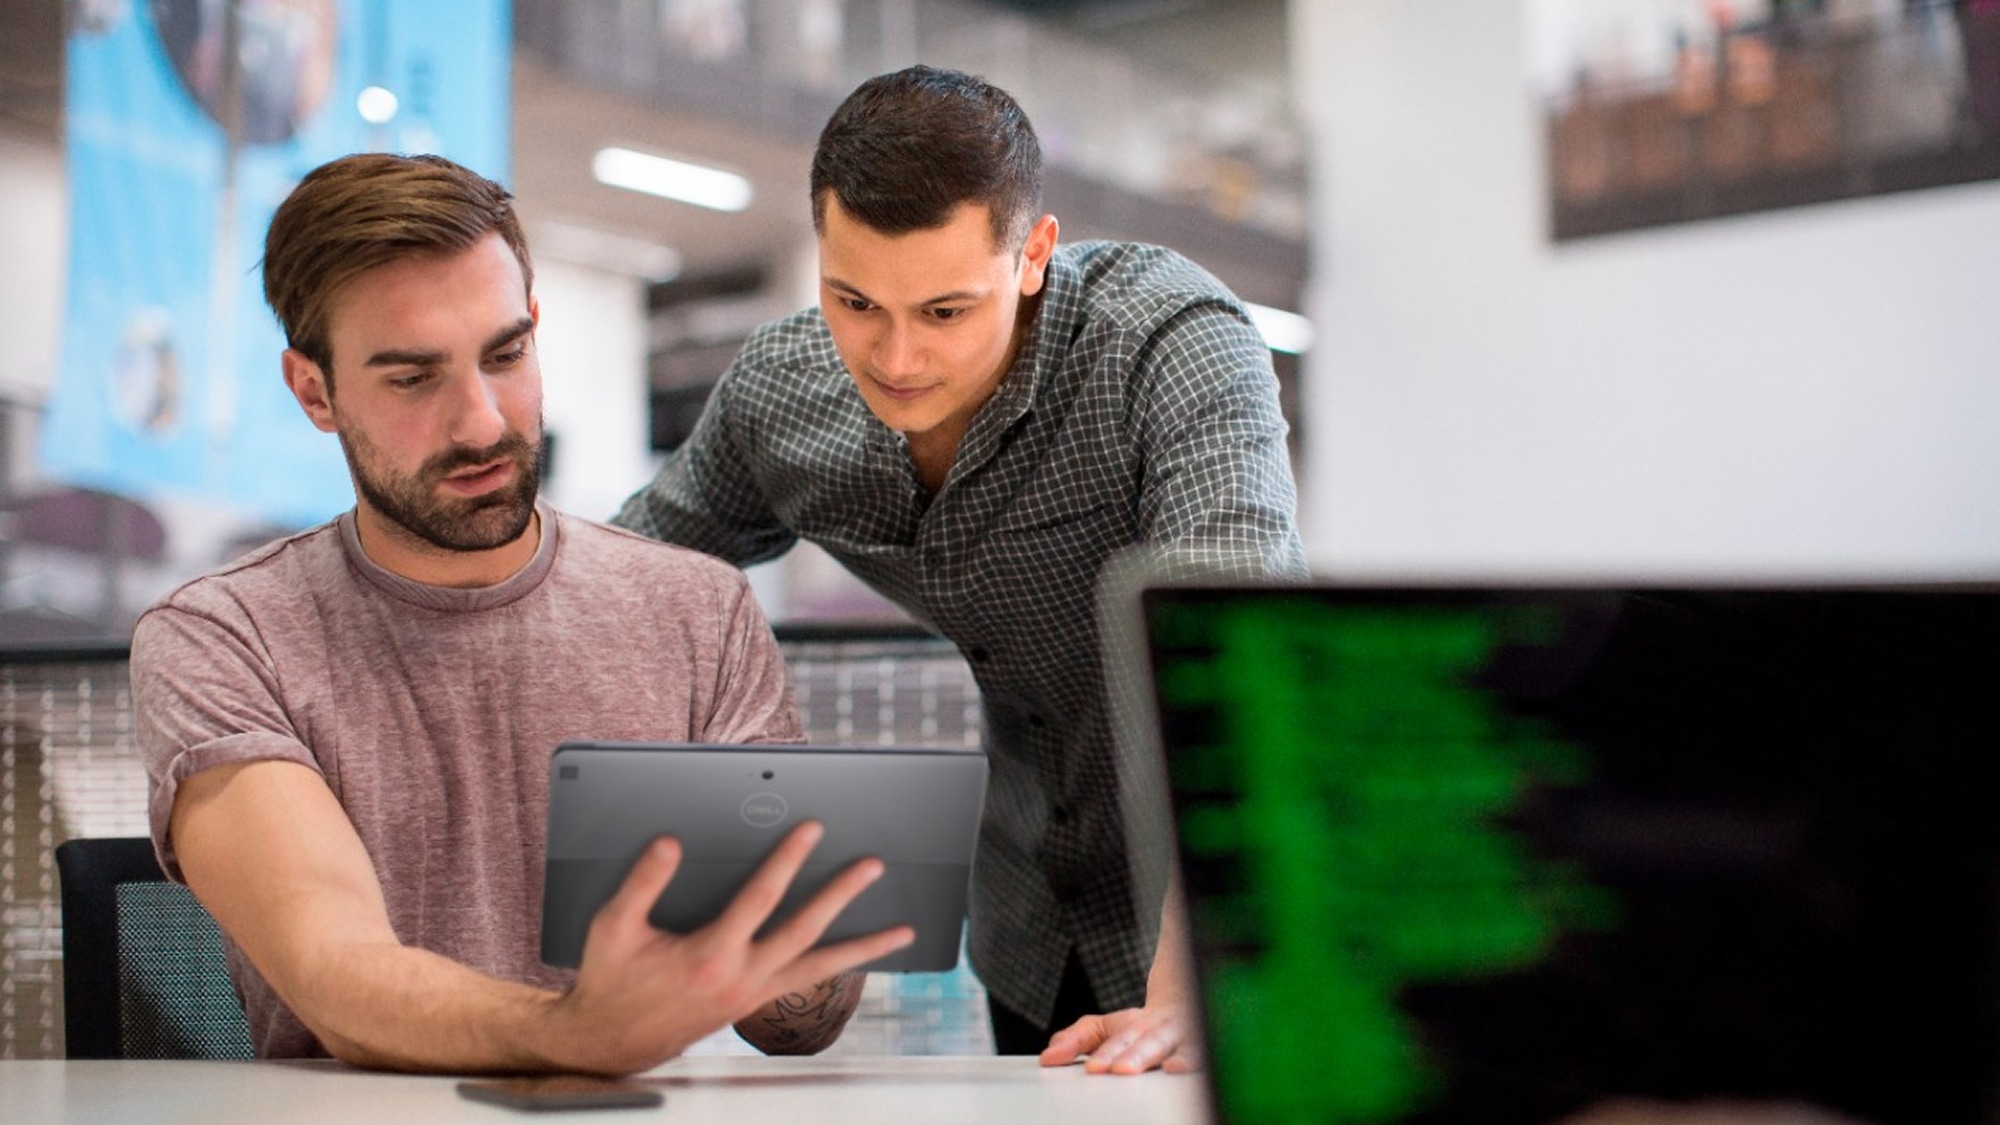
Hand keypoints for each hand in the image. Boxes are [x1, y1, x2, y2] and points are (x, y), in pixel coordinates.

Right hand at [550, 821, 912, 1074]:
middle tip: (872, 866)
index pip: (761, 898)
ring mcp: (752, 995)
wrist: (610, 1042)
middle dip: (842, 895)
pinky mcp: (754, 1003)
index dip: (788, 859)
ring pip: (819, 968)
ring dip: (863, 949)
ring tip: (902, 932)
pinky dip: (835, 968)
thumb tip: (670, 843)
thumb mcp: (613, 927)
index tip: (812, 829)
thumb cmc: (612, 981)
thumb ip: (643, 882)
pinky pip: (804, 983)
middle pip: (805, 930)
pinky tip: (858, 954)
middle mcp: (741, 978)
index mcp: (709, 956)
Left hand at [1039, 1000, 1200, 1074]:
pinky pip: (1208, 1054)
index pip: (1119, 1037)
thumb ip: (1077, 1039)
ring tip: (1169, 1069)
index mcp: (1137, 1024)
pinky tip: (1192, 1069)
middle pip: (1148, 1041)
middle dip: (1136, 1055)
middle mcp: (1163, 1028)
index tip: (1093, 1068)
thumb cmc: (1144, 1026)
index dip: (1107, 1052)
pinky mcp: (1208, 1048)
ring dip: (1175, 1057)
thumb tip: (1048, 1056)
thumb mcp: (1108, 1026)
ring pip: (1181, 1045)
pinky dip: (1201, 1060)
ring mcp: (1188, 1037)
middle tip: (1119, 1070)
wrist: (1188, 1002)